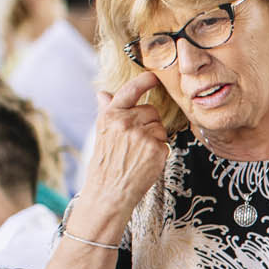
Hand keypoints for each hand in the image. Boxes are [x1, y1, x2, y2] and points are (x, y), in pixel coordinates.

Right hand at [79, 72, 169, 226]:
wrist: (109, 191)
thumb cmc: (105, 163)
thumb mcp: (101, 133)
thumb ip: (107, 111)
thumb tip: (102, 93)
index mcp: (111, 115)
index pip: (131, 90)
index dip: (144, 81)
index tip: (153, 77)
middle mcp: (126, 122)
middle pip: (151, 111)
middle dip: (149, 123)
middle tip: (136, 142)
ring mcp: (143, 135)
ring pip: (160, 127)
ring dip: (155, 138)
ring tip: (139, 153)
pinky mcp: (157, 149)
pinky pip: (166, 143)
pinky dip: (160, 152)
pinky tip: (146, 161)